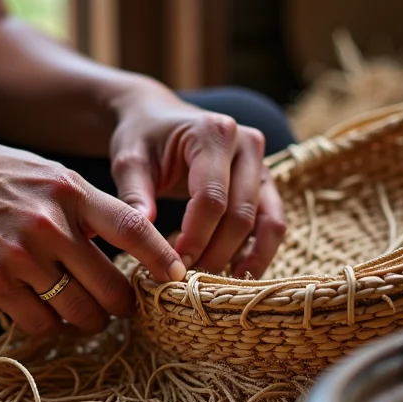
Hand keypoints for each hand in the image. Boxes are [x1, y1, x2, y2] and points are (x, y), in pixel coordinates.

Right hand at [0, 129, 186, 336]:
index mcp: (71, 191)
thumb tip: (120, 245)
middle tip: (119, 308)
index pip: (133, 228)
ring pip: (77, 311)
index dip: (162, 258)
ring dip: (85, 319)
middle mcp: (51, 222)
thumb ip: (83, 207)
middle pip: (111, 285)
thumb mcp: (46, 176)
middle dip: (121, 306)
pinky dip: (46, 323)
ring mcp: (21, 253)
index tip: (177, 279)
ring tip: (81, 313)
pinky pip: (38, 321)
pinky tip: (40, 309)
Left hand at [109, 87, 285, 277]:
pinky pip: (273, 222)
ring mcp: (262, 163)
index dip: (194, 236)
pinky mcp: (266, 184)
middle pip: (239, 213)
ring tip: (211, 282)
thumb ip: (134, 195)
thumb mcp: (129, 160)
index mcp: (213, 132)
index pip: (211, 197)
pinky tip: (236, 275)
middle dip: (213, 252)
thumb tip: (141, 238)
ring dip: (240, 257)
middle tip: (186, 277)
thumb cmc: (142, 138)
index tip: (172, 262)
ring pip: (264, 222)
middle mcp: (247, 144)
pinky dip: (259, 252)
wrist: (158, 119)